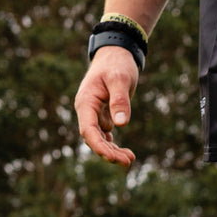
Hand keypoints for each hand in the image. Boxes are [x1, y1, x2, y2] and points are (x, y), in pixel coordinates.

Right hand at [74, 46, 139, 167]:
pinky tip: (127, 153)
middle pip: (93, 138)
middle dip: (108, 152)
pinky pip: (106, 135)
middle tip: (128, 161)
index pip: (88, 130)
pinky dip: (115, 145)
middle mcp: (87, 110)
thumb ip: (120, 100)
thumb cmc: (117, 64)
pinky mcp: (103, 115)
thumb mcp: (121, 79)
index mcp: (86, 102)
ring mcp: (94, 114)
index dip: (98, 146)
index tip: (111, 157)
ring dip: (113, 151)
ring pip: (100, 139)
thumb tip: (121, 123)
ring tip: (130, 158)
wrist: (117, 54)